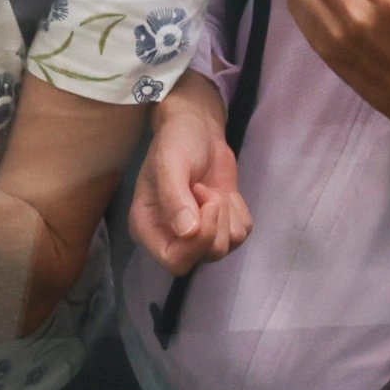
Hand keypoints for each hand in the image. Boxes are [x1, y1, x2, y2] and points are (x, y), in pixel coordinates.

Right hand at [131, 80, 251, 270]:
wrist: (197, 128)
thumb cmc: (176, 141)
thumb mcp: (170, 162)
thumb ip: (174, 197)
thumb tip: (188, 232)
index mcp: (148, 228)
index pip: (174, 261)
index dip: (197, 244)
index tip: (206, 206)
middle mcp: (171, 238)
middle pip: (205, 256)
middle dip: (216, 221)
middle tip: (205, 190)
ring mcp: (198, 236)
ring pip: (227, 247)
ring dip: (226, 214)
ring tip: (210, 189)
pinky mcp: (221, 227)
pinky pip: (242, 234)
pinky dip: (238, 211)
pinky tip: (223, 193)